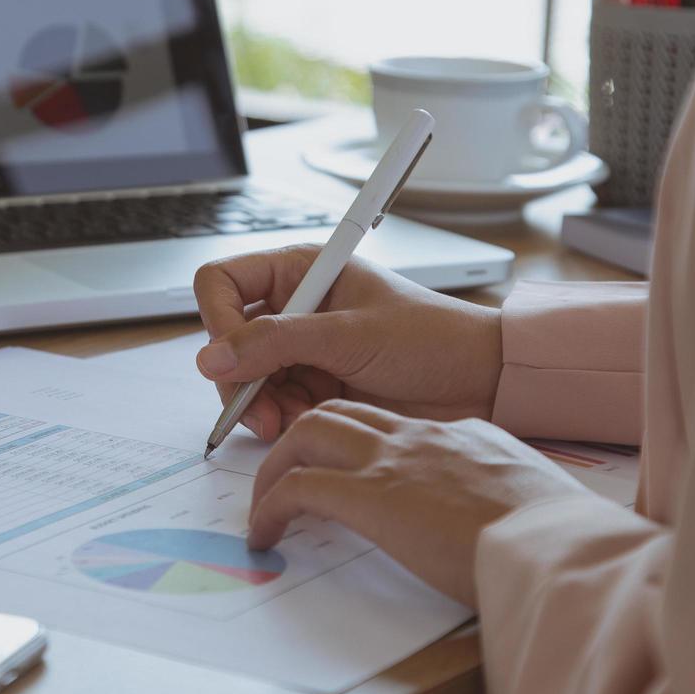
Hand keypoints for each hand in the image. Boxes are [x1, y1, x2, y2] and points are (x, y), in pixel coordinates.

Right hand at [193, 246, 501, 440]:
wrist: (481, 382)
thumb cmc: (433, 338)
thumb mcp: (351, 335)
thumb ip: (277, 342)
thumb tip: (213, 357)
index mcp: (302, 271)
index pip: (223, 283)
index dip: (217, 320)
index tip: (229, 359)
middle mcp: (296, 306)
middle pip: (228, 337)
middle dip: (238, 377)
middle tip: (258, 409)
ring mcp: (304, 347)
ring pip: (246, 376)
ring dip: (259, 403)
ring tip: (289, 420)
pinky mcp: (315, 383)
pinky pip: (272, 401)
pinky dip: (279, 417)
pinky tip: (302, 422)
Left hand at [247, 401, 586, 606]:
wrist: (559, 544)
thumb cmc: (556, 531)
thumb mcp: (524, 490)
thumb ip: (494, 481)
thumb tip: (486, 500)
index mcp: (456, 434)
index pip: (388, 421)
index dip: (355, 441)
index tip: (345, 469)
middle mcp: (417, 436)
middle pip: (337, 411)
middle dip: (301, 439)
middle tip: (282, 475)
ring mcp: (392, 462)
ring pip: (307, 433)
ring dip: (275, 466)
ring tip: (264, 503)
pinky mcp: (372, 497)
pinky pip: (297, 489)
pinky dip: (271, 507)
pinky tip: (266, 533)